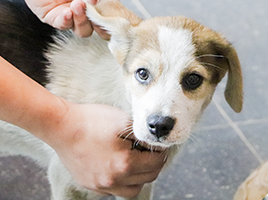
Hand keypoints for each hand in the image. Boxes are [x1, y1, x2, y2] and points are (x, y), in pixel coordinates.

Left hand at [10, 0, 117, 36]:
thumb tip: (93, 2)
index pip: (112, 13)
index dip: (113, 18)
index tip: (109, 16)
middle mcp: (89, 10)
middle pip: (100, 28)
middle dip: (99, 25)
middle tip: (94, 13)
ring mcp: (74, 16)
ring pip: (84, 30)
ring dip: (82, 20)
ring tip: (77, 4)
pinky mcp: (57, 19)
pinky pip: (65, 26)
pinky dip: (67, 20)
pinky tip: (67, 10)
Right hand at [48, 101, 166, 197]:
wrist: (61, 126)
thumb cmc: (92, 121)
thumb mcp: (123, 121)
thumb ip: (142, 135)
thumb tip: (154, 143)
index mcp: (125, 164)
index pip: (156, 163)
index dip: (161, 152)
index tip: (160, 146)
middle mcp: (114, 180)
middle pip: (147, 178)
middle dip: (154, 165)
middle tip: (152, 153)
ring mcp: (101, 185)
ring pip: (132, 190)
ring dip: (140, 178)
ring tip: (138, 163)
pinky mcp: (91, 184)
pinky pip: (114, 190)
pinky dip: (122, 182)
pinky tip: (120, 168)